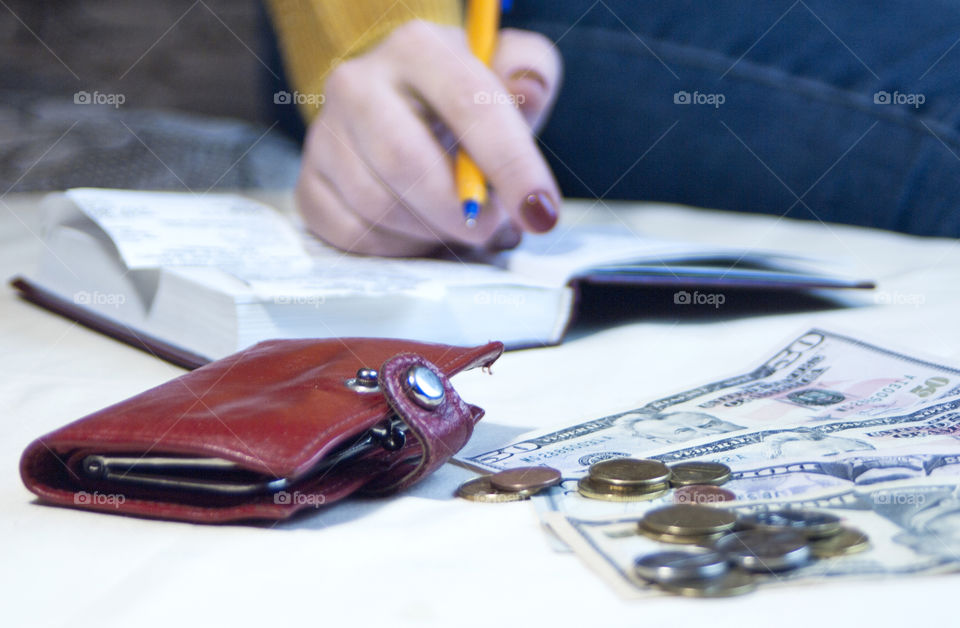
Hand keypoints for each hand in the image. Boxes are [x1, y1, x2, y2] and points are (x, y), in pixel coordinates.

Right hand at [295, 19, 562, 255]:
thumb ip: (530, 76)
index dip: (510, 166)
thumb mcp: (505, 76)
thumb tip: (530, 92)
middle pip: (406, 163)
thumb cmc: (464, 103)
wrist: (404, 115)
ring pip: (378, 206)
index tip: (540, 212)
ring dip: (430, 231)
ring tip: (456, 223)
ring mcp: (325, 136)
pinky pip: (353, 235)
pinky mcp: (310, 184)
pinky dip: (397, 247)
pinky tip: (418, 231)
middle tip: (489, 228)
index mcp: (417, 48)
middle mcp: (358, 84)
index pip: (469, 105)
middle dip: (458, 210)